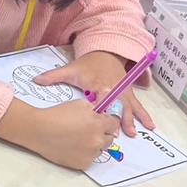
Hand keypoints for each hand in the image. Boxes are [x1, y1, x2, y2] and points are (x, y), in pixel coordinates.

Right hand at [33, 100, 122, 169]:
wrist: (38, 130)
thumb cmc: (56, 115)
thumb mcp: (79, 104)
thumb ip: (96, 107)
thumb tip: (106, 106)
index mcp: (98, 124)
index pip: (114, 123)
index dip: (107, 121)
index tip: (101, 121)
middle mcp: (98, 140)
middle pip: (109, 138)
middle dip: (102, 133)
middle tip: (87, 129)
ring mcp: (90, 154)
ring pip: (100, 149)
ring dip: (93, 144)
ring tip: (78, 138)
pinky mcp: (82, 164)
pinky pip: (90, 158)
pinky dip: (84, 153)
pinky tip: (72, 146)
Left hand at [35, 50, 154, 136]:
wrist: (105, 53)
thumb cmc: (86, 65)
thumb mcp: (70, 69)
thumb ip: (53, 76)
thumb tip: (36, 81)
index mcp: (96, 83)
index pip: (98, 95)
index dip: (100, 105)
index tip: (99, 116)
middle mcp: (112, 88)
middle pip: (115, 103)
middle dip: (117, 117)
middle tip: (118, 132)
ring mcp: (122, 91)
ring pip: (128, 106)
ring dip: (131, 119)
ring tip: (133, 133)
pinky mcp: (129, 94)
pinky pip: (137, 105)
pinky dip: (144, 115)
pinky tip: (150, 126)